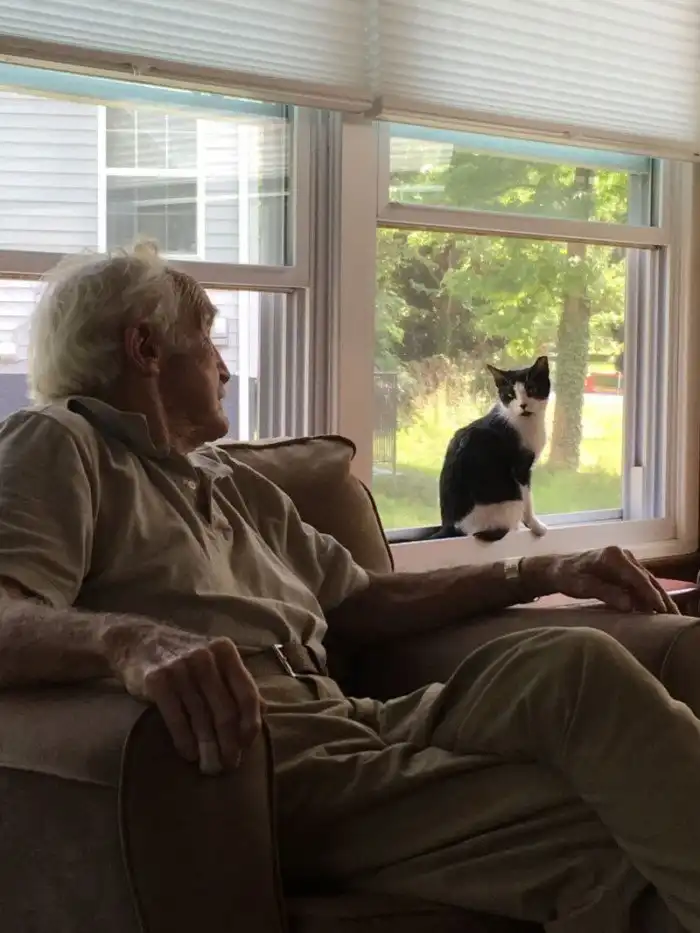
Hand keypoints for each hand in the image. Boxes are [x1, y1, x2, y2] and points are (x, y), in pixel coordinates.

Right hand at [104, 621, 262, 774]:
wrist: (139, 641)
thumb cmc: (185, 656)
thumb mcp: (216, 660)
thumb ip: (237, 682)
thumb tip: (264, 710)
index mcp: (225, 652)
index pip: (247, 693)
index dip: (250, 724)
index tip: (247, 745)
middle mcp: (205, 657)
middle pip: (225, 710)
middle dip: (230, 743)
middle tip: (229, 764)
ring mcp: (180, 668)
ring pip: (201, 718)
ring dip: (208, 748)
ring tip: (211, 766)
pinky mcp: (157, 680)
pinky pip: (176, 719)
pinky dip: (185, 741)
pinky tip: (190, 754)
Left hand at [522, 546, 679, 614]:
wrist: (558, 568)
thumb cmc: (567, 577)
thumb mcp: (582, 586)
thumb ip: (606, 593)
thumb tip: (630, 605)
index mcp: (613, 556)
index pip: (637, 577)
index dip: (650, 594)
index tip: (661, 609)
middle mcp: (623, 555)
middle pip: (648, 579)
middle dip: (662, 598)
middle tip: (675, 617)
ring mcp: (626, 561)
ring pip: (648, 581)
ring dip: (659, 598)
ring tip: (672, 616)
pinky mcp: (625, 569)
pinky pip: (641, 583)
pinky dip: (650, 595)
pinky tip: (657, 609)